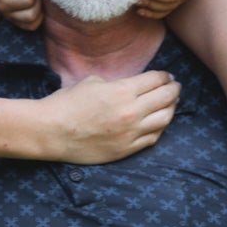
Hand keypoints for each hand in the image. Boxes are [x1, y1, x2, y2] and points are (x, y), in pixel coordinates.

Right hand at [42, 70, 179, 161]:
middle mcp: (131, 112)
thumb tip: (130, 85)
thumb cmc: (66, 103)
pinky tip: (158, 122)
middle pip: (165, 98)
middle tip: (175, 86)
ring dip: (171, 108)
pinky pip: (152, 138)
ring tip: (170, 104)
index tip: (166, 76)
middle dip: (173, 89)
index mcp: (122, 91)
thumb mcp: (92, 82)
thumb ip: (116, 83)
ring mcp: (130, 133)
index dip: (164, 76)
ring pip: (164, 119)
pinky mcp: (126, 149)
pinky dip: (159, 128)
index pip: (156, 80)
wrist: (50, 132)